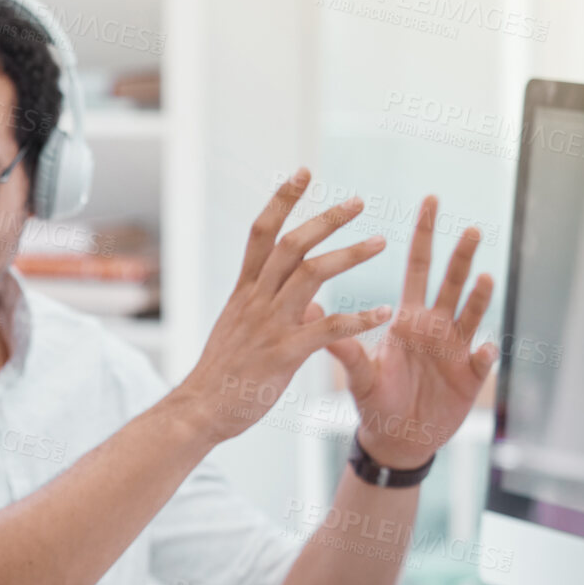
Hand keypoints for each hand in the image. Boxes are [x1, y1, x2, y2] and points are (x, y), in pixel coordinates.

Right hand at [175, 169, 391, 442]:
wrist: (199, 411)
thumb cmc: (224, 376)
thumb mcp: (247, 335)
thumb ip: (284, 313)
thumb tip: (318, 305)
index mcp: (244, 293)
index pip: (262, 234)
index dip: (282, 201)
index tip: (303, 173)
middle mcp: (255, 301)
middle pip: (291, 245)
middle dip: (326, 218)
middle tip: (358, 202)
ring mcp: (269, 326)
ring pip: (311, 275)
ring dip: (349, 254)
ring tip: (380, 242)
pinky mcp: (284, 354)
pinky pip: (328, 329)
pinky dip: (359, 318)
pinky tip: (384, 313)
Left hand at [326, 195, 495, 469]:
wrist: (397, 438)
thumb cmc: (377, 400)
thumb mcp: (358, 372)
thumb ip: (340, 344)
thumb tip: (309, 308)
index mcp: (408, 319)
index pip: (417, 268)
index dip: (423, 235)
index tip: (429, 200)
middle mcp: (436, 327)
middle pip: (451, 283)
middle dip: (460, 257)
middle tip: (469, 229)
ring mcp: (457, 349)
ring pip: (472, 314)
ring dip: (479, 297)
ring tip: (483, 277)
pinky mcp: (470, 376)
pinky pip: (480, 361)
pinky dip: (483, 354)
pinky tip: (483, 348)